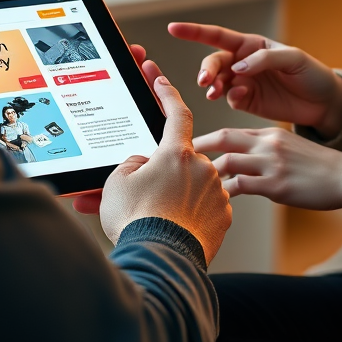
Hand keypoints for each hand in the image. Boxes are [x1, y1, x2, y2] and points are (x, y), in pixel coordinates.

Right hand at [78, 46, 231, 263]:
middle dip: (162, 172)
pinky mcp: (223, 217)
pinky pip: (204, 207)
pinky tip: (172, 228)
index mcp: (176, 153)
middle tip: (143, 194)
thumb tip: (145, 166)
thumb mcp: (118, 182)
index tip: (161, 79)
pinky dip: (190, 213)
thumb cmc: (137, 220)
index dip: (167, 93)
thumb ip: (133, 163)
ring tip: (154, 217)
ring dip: (175, 194)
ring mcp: (215, 192)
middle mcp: (202, 167)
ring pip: (192, 184)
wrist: (160, 262)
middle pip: (180, 160)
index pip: (176, 113)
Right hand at [169, 22, 341, 138]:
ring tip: (214, 91)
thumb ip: (264, 59)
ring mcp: (244, 82)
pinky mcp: (247, 101)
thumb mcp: (293, 59)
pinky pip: (230, 98)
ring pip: (217, 81)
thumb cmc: (311, 74)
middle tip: (205, 81)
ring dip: (212, 85)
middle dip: (205, 69)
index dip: (194, 31)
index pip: (218, 35)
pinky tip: (240, 97)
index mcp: (251, 44)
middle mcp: (243, 61)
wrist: (324, 103)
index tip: (173, 28)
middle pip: (214, 62)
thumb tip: (238, 67)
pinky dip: (230, 97)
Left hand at [193, 126, 341, 214]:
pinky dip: (226, 193)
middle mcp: (267, 143)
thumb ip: (265, 151)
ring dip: (208, 174)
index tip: (189, 147)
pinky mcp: (277, 185)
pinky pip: (242, 186)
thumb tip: (240, 162)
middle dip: (198, 147)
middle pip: (223, 138)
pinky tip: (217, 203)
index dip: (207, 138)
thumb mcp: (290, 148)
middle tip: (178, 159)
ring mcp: (271, 163)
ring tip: (192, 185)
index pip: (230, 131)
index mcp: (269, 133)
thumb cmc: (319, 167)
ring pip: (228, 161)